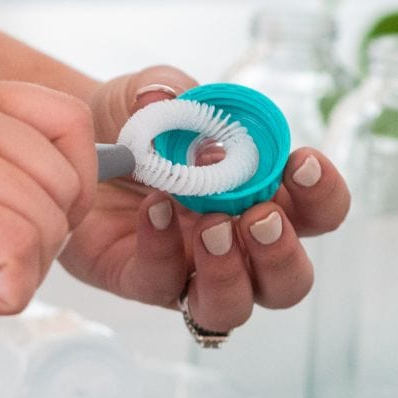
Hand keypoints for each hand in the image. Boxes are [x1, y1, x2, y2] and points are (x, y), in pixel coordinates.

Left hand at [60, 66, 350, 331]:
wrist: (75, 146)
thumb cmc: (133, 125)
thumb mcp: (149, 95)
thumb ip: (166, 90)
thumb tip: (168, 97)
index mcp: (266, 198)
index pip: (319, 213)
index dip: (322, 195)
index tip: (301, 163)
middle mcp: (239, 247)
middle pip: (289, 281)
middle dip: (281, 253)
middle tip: (258, 216)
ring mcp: (192, 272)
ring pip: (232, 307)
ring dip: (230, 274)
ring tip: (211, 228)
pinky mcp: (144, 282)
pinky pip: (161, 286)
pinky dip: (162, 251)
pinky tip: (152, 210)